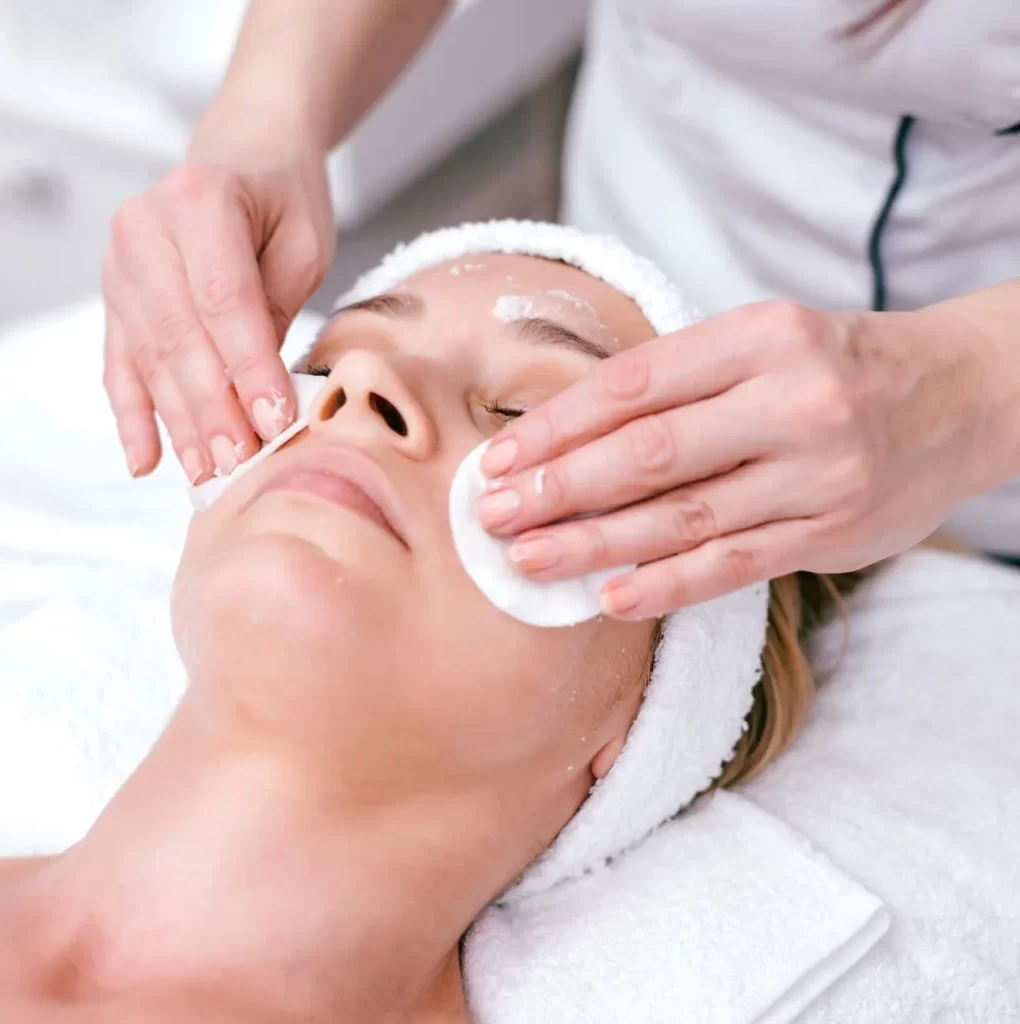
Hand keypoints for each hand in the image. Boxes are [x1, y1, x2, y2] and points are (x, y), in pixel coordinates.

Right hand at [102, 120, 334, 482]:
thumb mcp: (303, 242)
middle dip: (213, 409)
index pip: (223, 301)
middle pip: (179, 337)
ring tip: (208, 475)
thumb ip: (278, 308)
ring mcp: (121, 266)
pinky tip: (146, 460)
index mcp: (198, 201)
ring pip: (150, 359)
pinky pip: (121, 364)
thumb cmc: (283, 197)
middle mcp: (144, 230)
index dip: (249, 367)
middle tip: (241, 464)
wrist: (244, 153)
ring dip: (180, 423)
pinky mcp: (117, 298)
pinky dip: (134, 416)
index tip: (275, 421)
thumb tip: (263, 395)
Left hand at [477, 301, 992, 617]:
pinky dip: (667, 585)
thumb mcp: (767, 340)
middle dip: (558, 488)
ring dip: (594, 543)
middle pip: (648, 454)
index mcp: (762, 337)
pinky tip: (611, 597)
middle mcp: (790, 402)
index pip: (634, 384)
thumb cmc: (841, 365)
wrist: (965, 395)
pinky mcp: (831, 533)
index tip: (500, 457)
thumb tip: (572, 433)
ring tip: (530, 559)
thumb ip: (682, 382)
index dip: (558, 426)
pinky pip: (733, 565)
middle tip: (494, 516)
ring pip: (682, 517)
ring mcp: (815, 473)